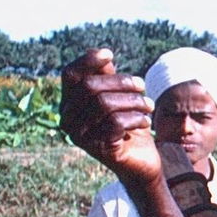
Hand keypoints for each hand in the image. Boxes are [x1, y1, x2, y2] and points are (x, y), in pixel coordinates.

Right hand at [61, 48, 159, 183]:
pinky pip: (115, 123)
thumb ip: (109, 78)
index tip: (110, 55)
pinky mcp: (97, 148)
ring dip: (133, 101)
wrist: (142, 161)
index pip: (70, 75)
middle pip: (90, 87)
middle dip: (121, 83)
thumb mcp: (120, 98)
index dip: (87, 61)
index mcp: (70, 103)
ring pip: (103, 104)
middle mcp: (68, 118)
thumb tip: (104, 56)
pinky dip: (135, 118)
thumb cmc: (129, 126)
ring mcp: (80, 135)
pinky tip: (145, 122)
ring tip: (149, 106)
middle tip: (142, 87)